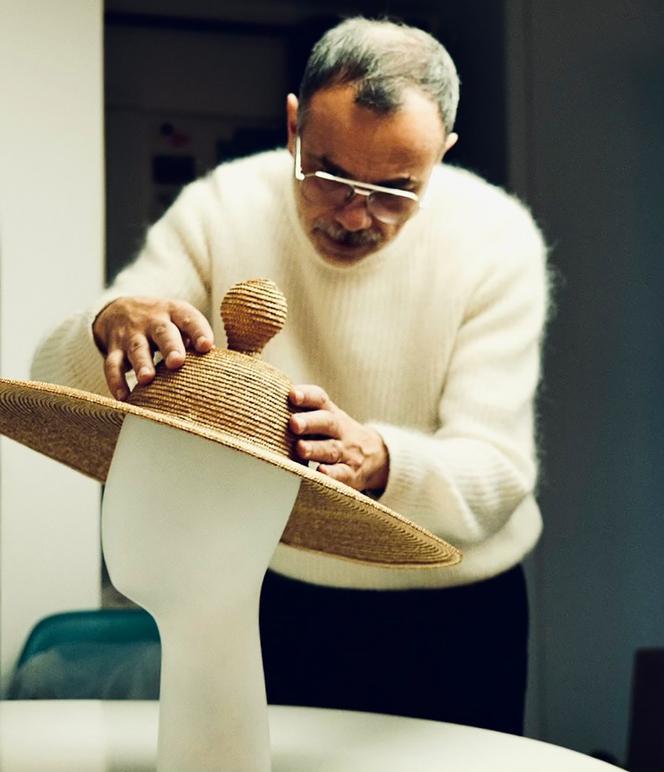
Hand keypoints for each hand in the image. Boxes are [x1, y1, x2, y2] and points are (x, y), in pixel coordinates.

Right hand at [92, 297, 213, 399]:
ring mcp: (132, 335)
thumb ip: (196, 340)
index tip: (206, 346)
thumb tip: (220, 366)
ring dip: (142, 364)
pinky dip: (116, 381)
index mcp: (175, 312)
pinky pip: (112, 365)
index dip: (198, 332)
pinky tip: (123, 398)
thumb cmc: (164, 323)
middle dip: (170, 347)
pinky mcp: (114, 349)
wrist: (120, 309)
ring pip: (137, 348)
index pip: (189, 319)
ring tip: (147, 379)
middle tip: (177, 362)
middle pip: (163, 333)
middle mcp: (153, 321)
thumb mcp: (180, 321)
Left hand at [289, 384, 388, 492]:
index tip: (292, 395)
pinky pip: (342, 474)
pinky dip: (331, 474)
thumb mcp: (326, 418)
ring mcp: (347, 452)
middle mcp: (339, 430)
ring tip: (300, 449)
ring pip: (331, 449)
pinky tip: (320, 472)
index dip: (307, 396)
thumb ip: (303, 411)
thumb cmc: (336, 434)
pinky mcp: (351, 474)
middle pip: (327, 423)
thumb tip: (265, 402)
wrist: (376, 456)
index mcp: (330, 413)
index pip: (320, 399)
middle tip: (293, 423)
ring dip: (315, 449)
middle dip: (310, 422)